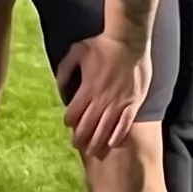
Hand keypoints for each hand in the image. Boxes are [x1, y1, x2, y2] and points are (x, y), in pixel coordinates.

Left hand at [56, 31, 151, 157]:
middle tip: (76, 144)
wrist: (129, 41)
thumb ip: (65, 70)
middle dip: (80, 137)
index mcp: (87, 89)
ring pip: (105, 128)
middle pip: (88, 125)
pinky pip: (124, 124)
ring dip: (97, 141)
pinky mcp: (133, 103)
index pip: (74, 113)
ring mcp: (119, 102)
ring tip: (92, 151)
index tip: (68, 123)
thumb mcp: (75, 52)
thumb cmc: (101, 45)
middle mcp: (102, 99)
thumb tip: (59, 85)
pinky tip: (111, 143)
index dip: (69, 121)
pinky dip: (117, 135)